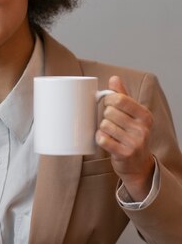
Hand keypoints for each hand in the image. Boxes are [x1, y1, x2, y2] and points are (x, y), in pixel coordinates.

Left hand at [96, 76, 154, 200]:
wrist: (137, 165)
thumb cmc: (132, 136)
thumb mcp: (132, 115)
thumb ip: (123, 96)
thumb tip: (114, 78)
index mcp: (144, 115)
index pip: (119, 99)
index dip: (107, 100)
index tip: (107, 104)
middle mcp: (142, 128)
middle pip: (109, 112)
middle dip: (105, 116)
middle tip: (110, 123)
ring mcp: (134, 142)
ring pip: (104, 125)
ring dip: (102, 129)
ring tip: (110, 133)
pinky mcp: (124, 153)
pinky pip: (103, 139)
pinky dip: (100, 139)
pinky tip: (104, 140)